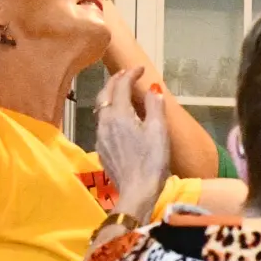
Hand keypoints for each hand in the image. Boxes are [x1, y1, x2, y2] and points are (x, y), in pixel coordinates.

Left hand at [94, 66, 169, 217]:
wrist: (137, 192)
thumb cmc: (152, 162)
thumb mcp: (159, 132)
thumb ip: (154, 107)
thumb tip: (152, 89)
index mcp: (120, 114)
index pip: (121, 86)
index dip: (131, 74)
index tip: (141, 69)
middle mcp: (105, 122)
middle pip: (105, 94)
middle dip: (115, 81)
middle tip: (126, 74)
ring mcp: (101, 137)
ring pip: (101, 108)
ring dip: (110, 96)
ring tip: (120, 92)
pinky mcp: (102, 149)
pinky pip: (102, 124)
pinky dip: (110, 113)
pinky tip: (118, 119)